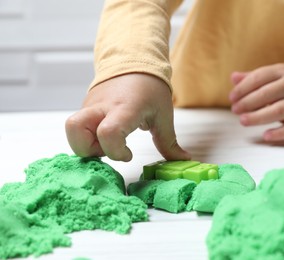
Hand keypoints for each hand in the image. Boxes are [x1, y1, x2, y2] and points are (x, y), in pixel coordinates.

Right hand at [65, 73, 189, 161]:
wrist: (133, 59)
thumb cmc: (150, 86)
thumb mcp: (163, 115)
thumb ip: (168, 142)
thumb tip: (182, 161)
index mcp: (125, 107)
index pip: (108, 133)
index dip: (116, 151)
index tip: (129, 154)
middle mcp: (102, 105)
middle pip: (74, 129)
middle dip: (87, 150)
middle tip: (108, 150)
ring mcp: (90, 105)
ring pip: (72, 130)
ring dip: (87, 144)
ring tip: (109, 143)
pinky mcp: (86, 106)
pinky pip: (79, 126)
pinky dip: (89, 137)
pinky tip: (108, 135)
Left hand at [229, 63, 283, 140]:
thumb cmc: (283, 86)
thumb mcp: (270, 77)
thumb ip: (251, 78)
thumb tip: (233, 77)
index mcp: (282, 71)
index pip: (260, 77)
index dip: (243, 88)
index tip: (232, 98)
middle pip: (268, 94)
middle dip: (248, 103)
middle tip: (235, 110)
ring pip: (280, 110)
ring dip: (259, 117)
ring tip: (243, 121)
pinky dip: (280, 133)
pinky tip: (266, 135)